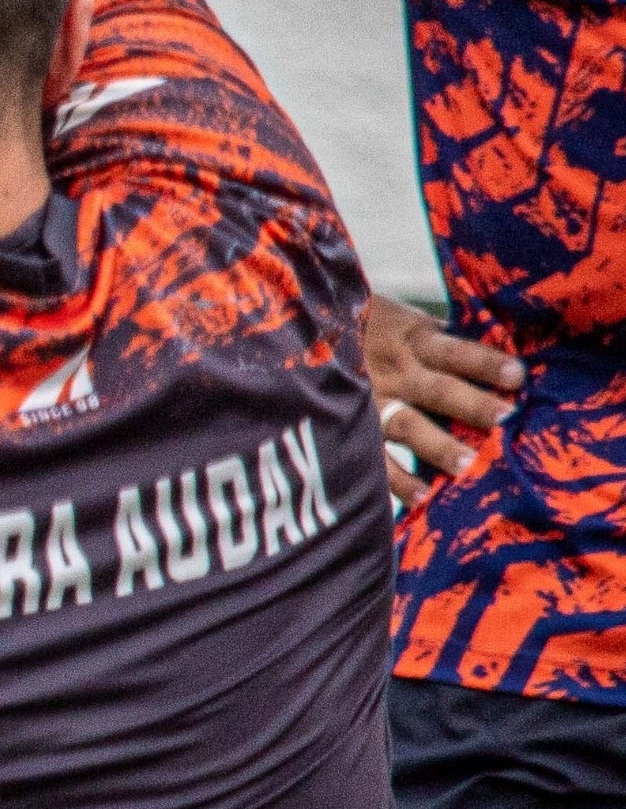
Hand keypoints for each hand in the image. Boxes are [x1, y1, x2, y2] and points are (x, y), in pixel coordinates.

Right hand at [364, 294, 519, 507]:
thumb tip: (469, 335)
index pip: (454, 351)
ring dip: (438, 446)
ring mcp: (368, 401)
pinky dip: (395, 479)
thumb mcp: (388, 312)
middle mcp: (391, 371)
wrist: (291, 330)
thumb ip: (423, 329)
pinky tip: (421, 497)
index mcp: (407, 339)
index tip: (518, 376)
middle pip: (439, 390)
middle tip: (505, 419)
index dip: (485, 363)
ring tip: (468, 466)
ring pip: (408, 425)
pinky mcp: (348, 425)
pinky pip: (373, 456)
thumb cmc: (351, 322)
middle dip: (473, 405)